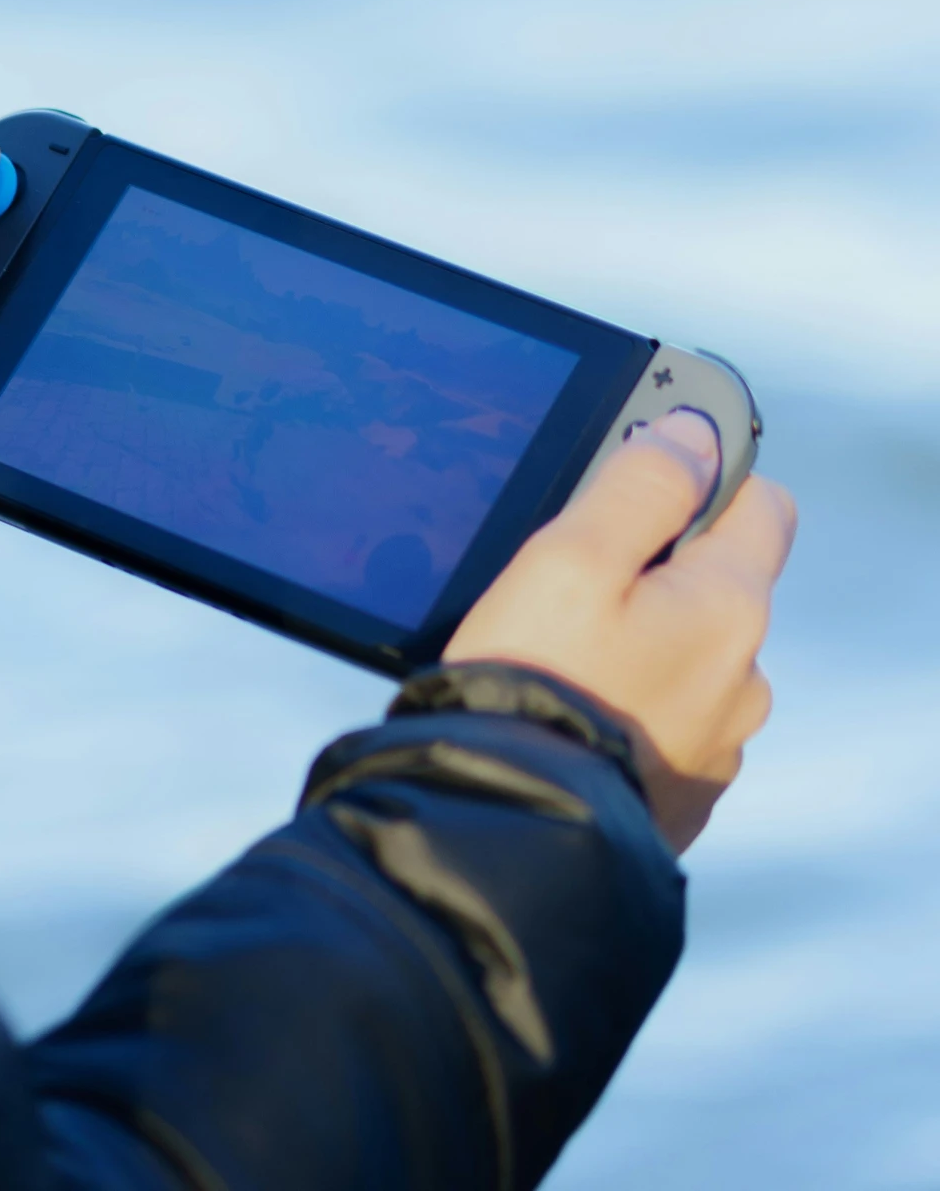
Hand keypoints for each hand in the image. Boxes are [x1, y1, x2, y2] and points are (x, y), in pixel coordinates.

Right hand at [443, 410, 796, 851]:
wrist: (507, 835)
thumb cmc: (535, 683)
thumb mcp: (572, 555)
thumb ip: (639, 484)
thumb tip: (692, 434)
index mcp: (728, 608)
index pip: (761, 502)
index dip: (703, 475)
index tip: (637, 477)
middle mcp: (743, 678)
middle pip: (715, 581)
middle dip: (653, 564)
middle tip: (567, 572)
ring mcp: (714, 742)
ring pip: (685, 653)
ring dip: (637, 638)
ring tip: (555, 649)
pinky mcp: (678, 791)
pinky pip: (661, 716)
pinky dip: (624, 700)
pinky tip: (567, 705)